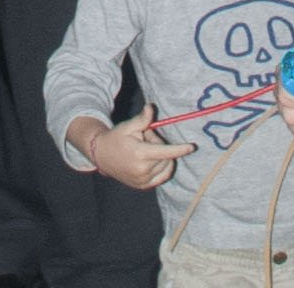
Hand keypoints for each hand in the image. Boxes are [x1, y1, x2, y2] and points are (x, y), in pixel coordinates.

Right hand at [69, 109, 194, 189]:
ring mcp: (143, 180)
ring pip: (166, 166)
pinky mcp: (143, 186)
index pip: (166, 152)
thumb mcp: (128, 126)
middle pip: (166, 156)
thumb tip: (151, 107)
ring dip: (161, 157)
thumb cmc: (116, 138)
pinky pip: (163, 176)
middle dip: (160, 146)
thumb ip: (142, 119)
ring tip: (145, 151)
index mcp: (140, 153)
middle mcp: (142, 169)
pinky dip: (163, 167)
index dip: (180, 149)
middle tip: (145, 140)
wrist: (101, 156)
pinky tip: (152, 160)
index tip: (192, 147)